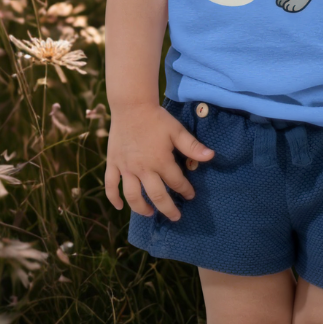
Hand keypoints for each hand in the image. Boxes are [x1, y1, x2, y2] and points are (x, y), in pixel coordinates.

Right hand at [105, 102, 213, 220]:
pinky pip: (110, 185)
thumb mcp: (177, 131)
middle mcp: (143, 169)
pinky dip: (113, 198)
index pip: (176, 182)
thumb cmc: (156, 118)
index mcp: (160, 161)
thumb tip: (212, 157)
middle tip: (175, 217)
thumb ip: (192, 146)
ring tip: (150, 214)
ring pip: (132, 196)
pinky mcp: (113, 163)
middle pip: (156, 196)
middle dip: (168, 209)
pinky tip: (118, 206)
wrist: (131, 106)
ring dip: (141, 208)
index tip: (191, 195)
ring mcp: (126, 168)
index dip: (186, 190)